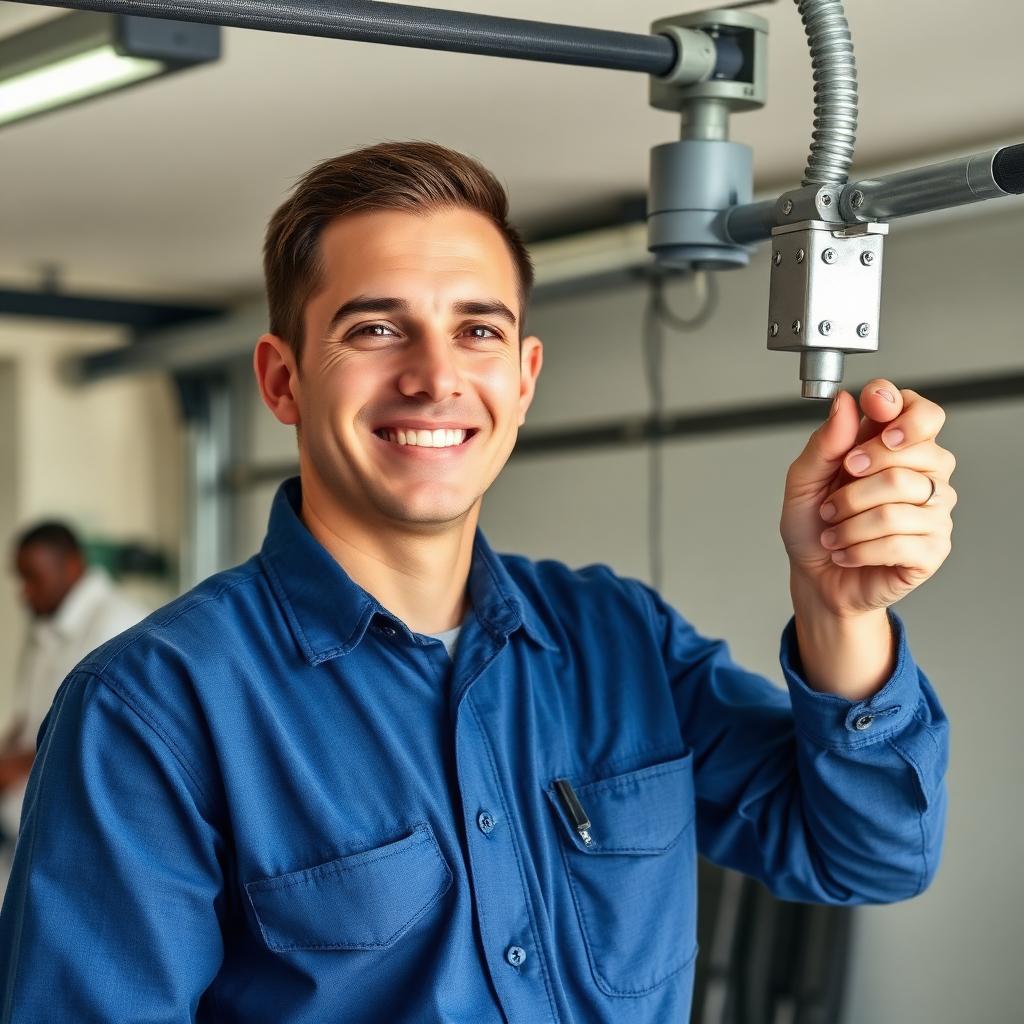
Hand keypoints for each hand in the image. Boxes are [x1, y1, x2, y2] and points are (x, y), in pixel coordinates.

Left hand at [780, 379, 956, 617]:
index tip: (873, 410)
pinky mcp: (933, 549)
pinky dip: (856, 549)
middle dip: (854, 482)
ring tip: (833, 533)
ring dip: (847, 522)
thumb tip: (844, 402)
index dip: (901, 408)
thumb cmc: (814, 526)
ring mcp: (934, 512)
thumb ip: (825, 443)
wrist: (815, 578)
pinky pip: (897, 540)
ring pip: (896, 501)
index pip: (922, 412)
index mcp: (897, 448)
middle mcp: (925, 474)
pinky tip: (846, 553)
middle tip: (830, 502)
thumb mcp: (803, 481)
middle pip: (910, 454)